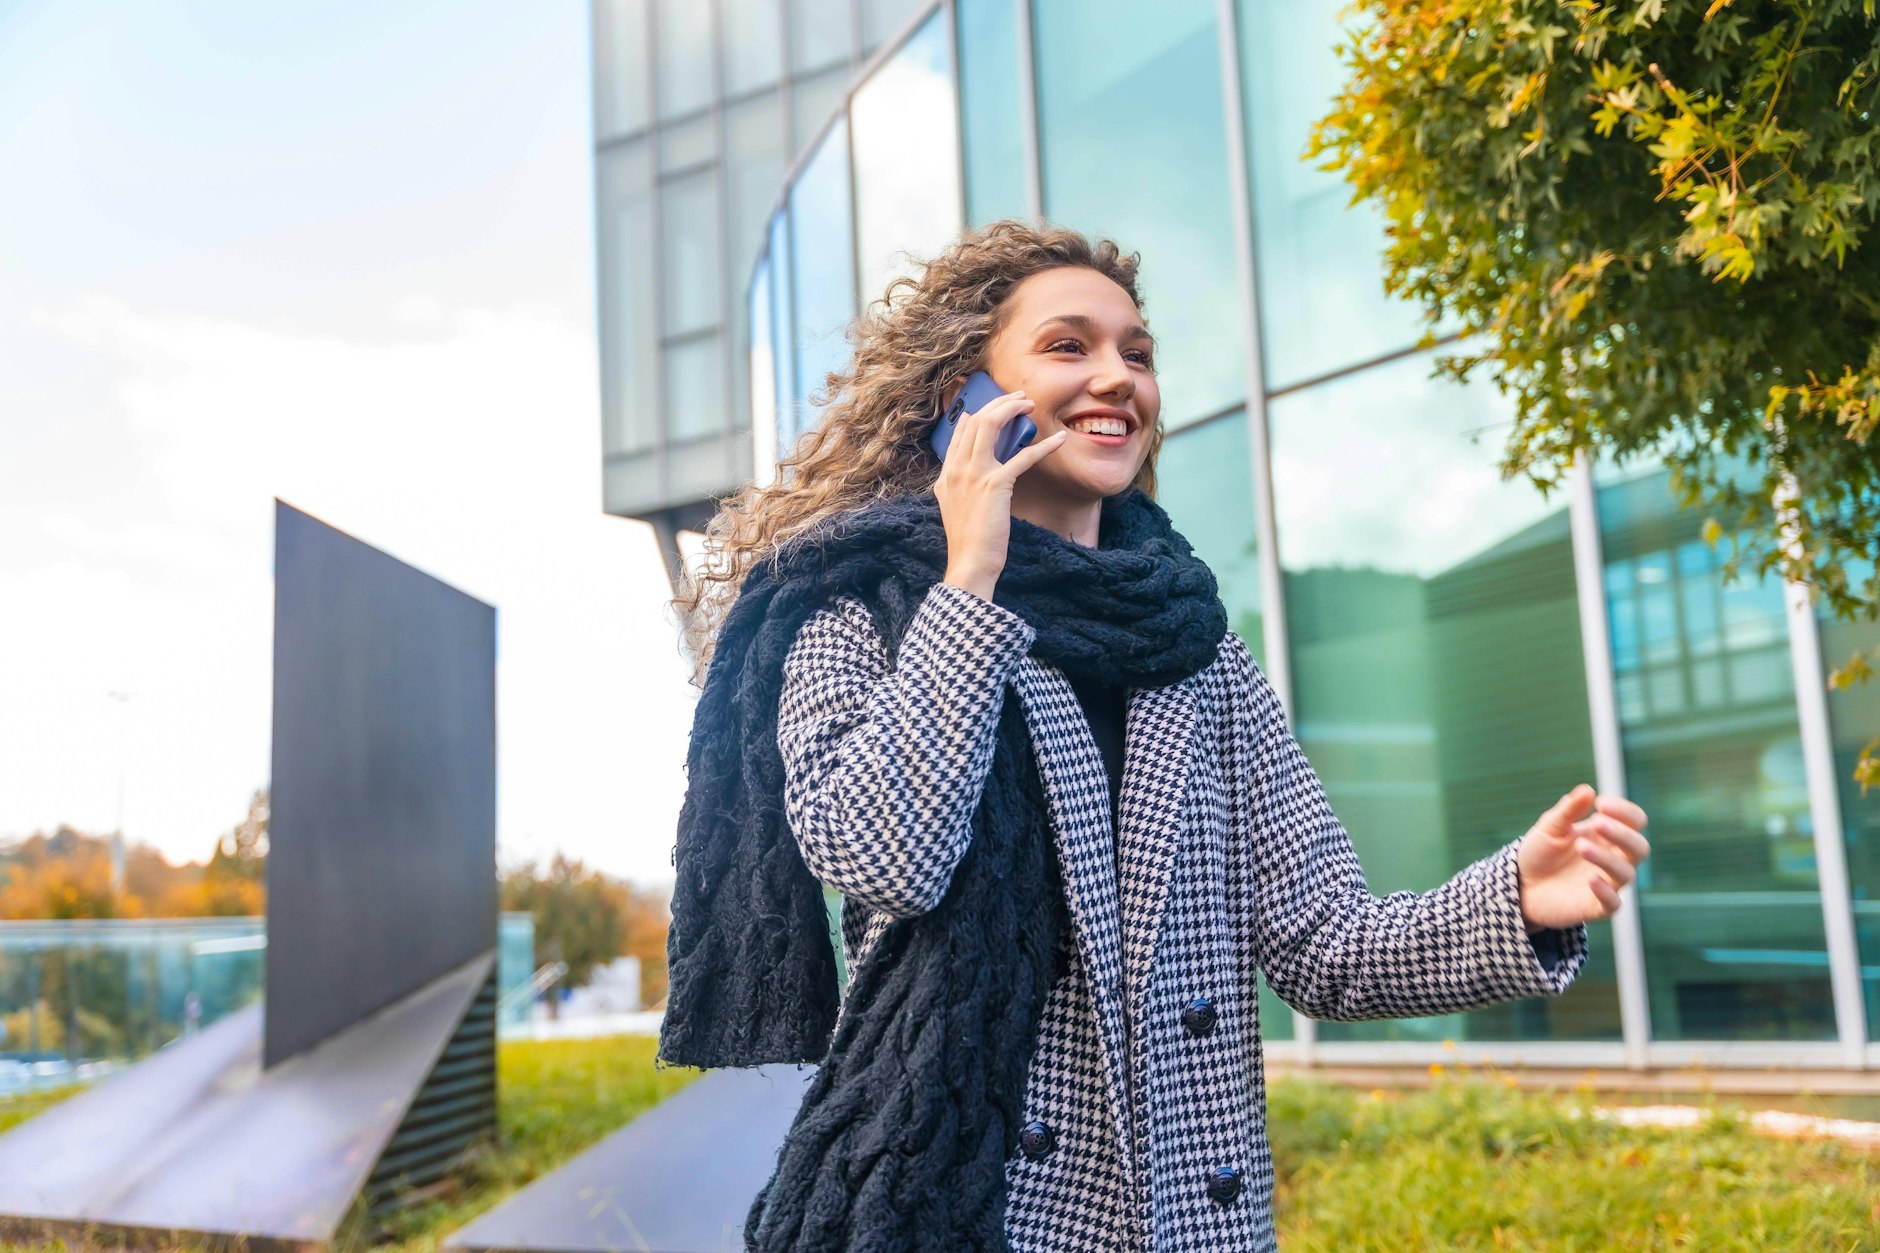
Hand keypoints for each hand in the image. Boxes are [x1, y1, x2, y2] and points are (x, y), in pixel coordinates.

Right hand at [934, 388, 1067, 598]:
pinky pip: (1022, 456)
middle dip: (999, 403)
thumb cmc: (968, 541)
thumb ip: (960, 486)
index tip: (995, 406)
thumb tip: (973, 472)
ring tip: (1029, 405)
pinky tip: (1058, 440)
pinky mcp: (995, 484)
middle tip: (1019, 399)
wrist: (969, 562)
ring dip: (1012, 410)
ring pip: (990, 425)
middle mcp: (956, 469)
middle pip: (976, 420)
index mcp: (946, 474)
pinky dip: (1043, 446)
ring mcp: (973, 474)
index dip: (978, 413)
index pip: (959, 432)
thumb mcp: (955, 508)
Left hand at [1516, 785, 1649, 931]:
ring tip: (1580, 846)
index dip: (1625, 811)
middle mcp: (1613, 859)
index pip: (1635, 821)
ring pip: (1627, 873)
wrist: (1519, 885)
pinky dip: (1606, 891)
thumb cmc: (1539, 853)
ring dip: (1607, 858)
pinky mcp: (1596, 907)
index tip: (1601, 803)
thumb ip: (1568, 810)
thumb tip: (1588, 790)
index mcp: (1606, 836)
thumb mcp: (1549, 827)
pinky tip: (1590, 879)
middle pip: (1639, 847)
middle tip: (1598, 823)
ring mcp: (1607, 884)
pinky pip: (1613, 903)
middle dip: (1622, 834)